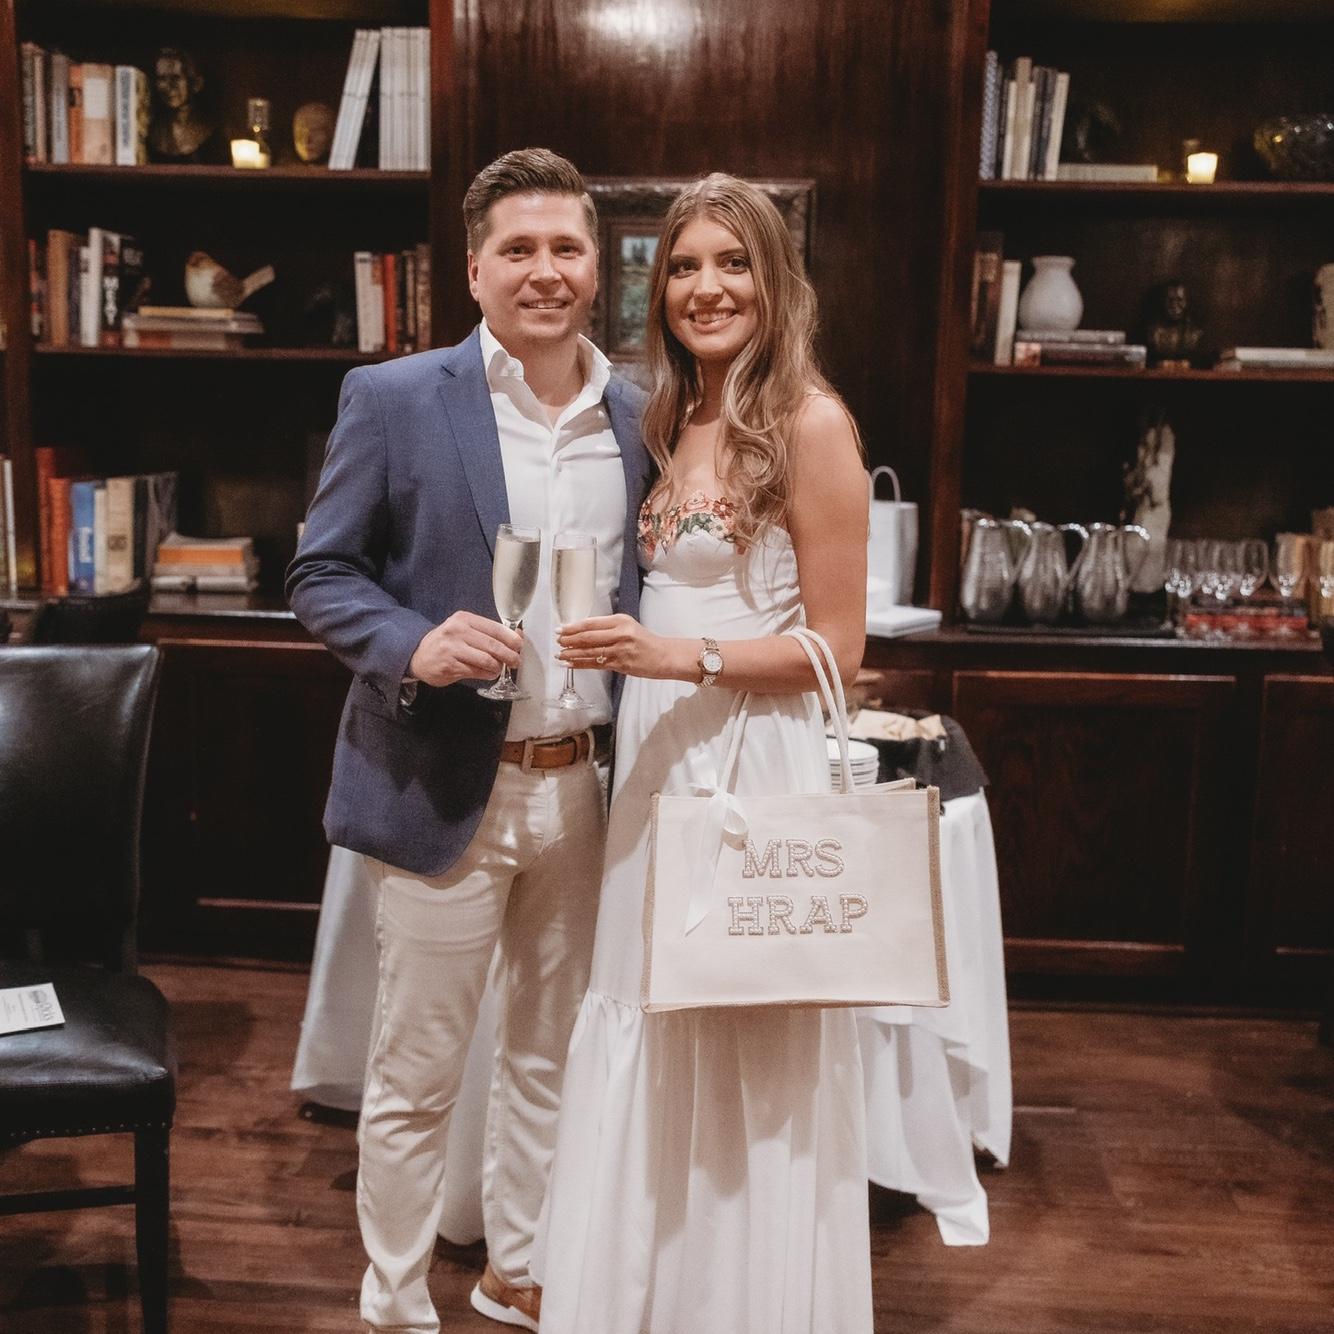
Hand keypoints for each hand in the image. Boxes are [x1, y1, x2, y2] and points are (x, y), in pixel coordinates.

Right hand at [409, 611, 521, 687]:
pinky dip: (487, 674)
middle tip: (515, 661)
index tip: (519, 646)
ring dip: (498, 667)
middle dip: (509, 655)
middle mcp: (457, 631)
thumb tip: (517, 636)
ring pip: (487, 660)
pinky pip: (477, 672)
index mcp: (464, 619)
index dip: (511, 638)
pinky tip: (488, 673)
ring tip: (499, 668)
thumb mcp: (464, 630)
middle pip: (493, 645)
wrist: (419, 656)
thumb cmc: (447, 643)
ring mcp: (452, 649)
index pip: (495, 628)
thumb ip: (488, 632)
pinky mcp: (450, 666)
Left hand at [557, 614, 676, 679]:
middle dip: (569, 640)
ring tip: (559, 655)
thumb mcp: (627, 626)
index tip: (560, 629)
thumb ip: (608, 628)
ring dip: (571, 654)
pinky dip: (580, 664)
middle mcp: (619, 633)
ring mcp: (620, 650)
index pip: (591, 623)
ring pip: (589, 651)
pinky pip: (595, 664)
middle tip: (558, 642)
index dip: (573, 627)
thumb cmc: (645, 641)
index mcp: (620, 621)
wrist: (664, 656)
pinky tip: (570, 664)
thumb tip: (581, 632)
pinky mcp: (620, 664)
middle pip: (587, 637)